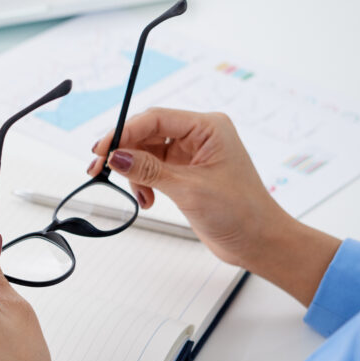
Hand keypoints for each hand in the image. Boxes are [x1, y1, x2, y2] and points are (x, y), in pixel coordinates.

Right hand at [91, 108, 338, 305]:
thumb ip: (149, 170)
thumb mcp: (189, 189)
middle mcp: (200, 136)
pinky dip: (144, 183)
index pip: (155, 118)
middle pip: (147, 133)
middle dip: (124, 153)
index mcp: (208, 127)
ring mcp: (192, 154)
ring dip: (135, 174)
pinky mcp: (186, 172)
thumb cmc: (241, 212)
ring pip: (146, 152)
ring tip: (140, 196)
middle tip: (100, 170)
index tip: (102, 150)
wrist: (259, 241)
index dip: (124, 132)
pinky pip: (153, 169)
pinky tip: (148, 200)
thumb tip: (116, 157)